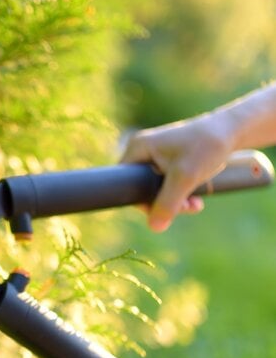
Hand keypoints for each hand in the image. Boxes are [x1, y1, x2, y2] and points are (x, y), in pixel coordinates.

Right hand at [122, 112, 234, 231]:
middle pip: (141, 188)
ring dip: (175, 201)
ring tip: (194, 205)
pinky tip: (195, 199)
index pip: (124, 183)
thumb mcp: (185, 177)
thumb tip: (154, 228)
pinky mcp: (167, 161)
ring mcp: (154, 156)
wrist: (232, 130)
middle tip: (185, 208)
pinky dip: (180, 194)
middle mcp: (142, 151)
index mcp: (137, 148)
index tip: (162, 209)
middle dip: (163, 202)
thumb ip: (168, 203)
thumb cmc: (207, 146)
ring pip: (156, 189)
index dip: (140, 200)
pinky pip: (166, 184)